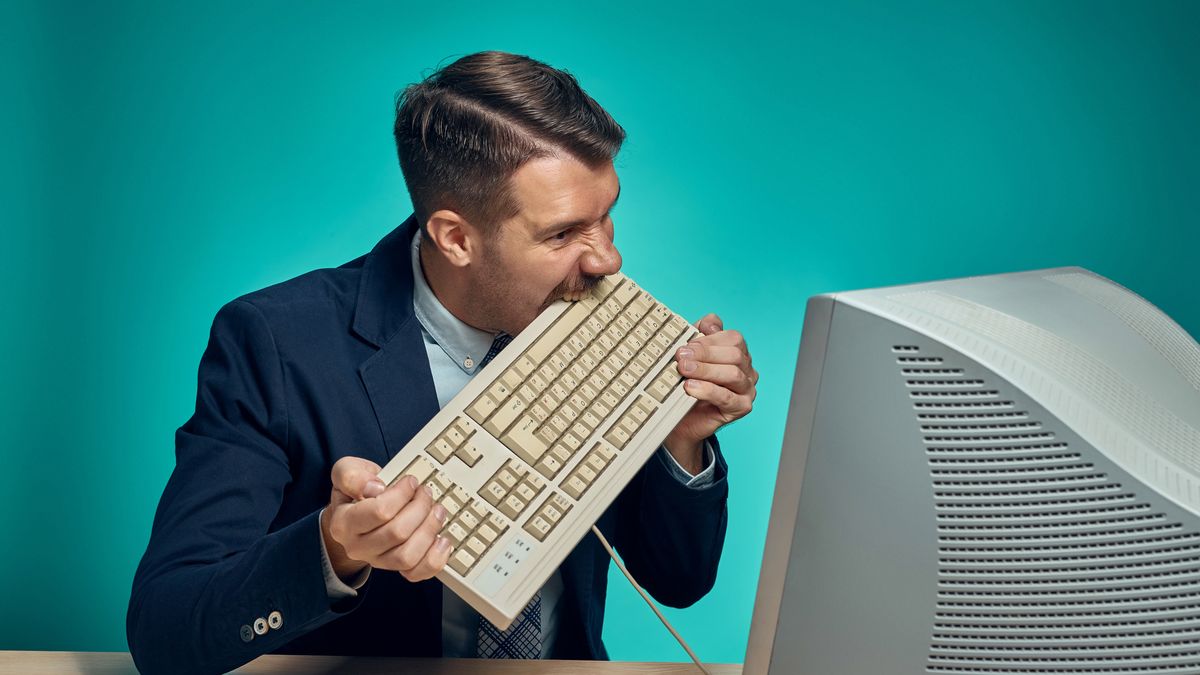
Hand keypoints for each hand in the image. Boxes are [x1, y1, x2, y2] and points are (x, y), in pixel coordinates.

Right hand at [320, 456, 452, 582]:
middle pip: (397, 533)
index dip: (402, 494)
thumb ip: (352, 475)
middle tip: (426, 492)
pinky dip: (435, 559)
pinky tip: (442, 539)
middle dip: (420, 508)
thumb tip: (374, 488)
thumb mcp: (346, 472)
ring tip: (437, 511)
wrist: (356, 512)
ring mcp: (377, 560)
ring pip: (407, 556)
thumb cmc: (356, 491)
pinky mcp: (396, 568)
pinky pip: (416, 573)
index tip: (410, 482)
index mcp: (344, 523)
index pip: (379, 512)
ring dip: (429, 530)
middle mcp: (358, 547)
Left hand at [664, 313, 757, 470]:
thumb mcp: (691, 355)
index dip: (710, 340)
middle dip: (705, 354)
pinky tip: (691, 388)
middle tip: (681, 357)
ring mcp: (747, 389)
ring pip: (733, 374)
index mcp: (739, 353)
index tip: (687, 345)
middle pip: (735, 355)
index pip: (733, 338)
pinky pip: (728, 397)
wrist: (683, 419)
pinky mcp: (742, 407)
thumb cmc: (689, 384)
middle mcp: (747, 370)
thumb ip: (700, 335)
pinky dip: (708, 390)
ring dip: (706, 370)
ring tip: (684, 371)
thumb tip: (709, 323)